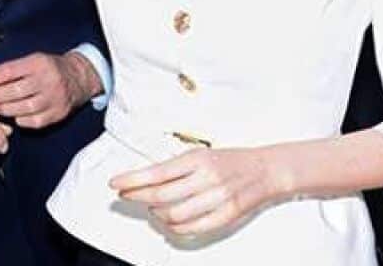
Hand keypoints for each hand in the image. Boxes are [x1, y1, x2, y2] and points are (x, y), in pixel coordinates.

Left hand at [0, 51, 100, 128]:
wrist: (78, 77)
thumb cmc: (49, 68)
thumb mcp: (32, 60)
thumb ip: (11, 70)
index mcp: (38, 63)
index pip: (8, 71)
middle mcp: (48, 80)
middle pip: (15, 91)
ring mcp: (54, 98)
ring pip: (24, 108)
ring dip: (5, 109)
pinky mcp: (58, 113)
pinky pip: (35, 121)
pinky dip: (22, 120)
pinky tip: (14, 117)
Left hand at [111, 146, 285, 236]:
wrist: (266, 169)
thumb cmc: (231, 161)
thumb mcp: (201, 154)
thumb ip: (176, 167)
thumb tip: (146, 178)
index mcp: (197, 159)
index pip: (156, 172)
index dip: (132, 180)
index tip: (116, 183)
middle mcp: (207, 178)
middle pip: (162, 195)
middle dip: (138, 197)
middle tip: (127, 196)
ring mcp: (218, 198)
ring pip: (175, 214)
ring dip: (157, 214)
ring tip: (152, 209)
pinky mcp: (227, 215)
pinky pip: (194, 227)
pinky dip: (177, 228)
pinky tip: (170, 223)